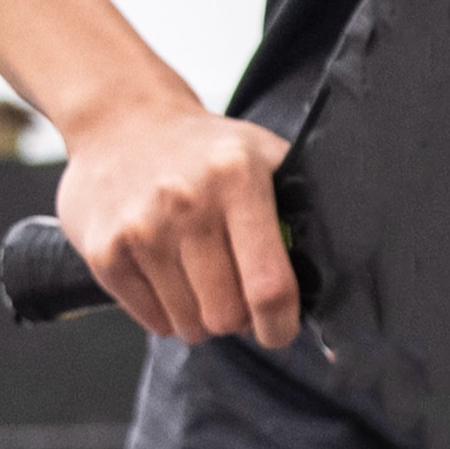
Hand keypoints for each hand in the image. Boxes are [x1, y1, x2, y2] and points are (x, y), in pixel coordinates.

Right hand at [58, 95, 300, 346]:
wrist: (121, 119)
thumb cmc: (204, 149)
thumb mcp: (262, 154)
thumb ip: (301, 202)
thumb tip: (344, 263)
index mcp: (237, 179)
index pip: (269, 285)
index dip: (280, 324)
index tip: (279, 329)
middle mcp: (186, 203)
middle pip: (227, 315)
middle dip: (238, 319)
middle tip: (235, 293)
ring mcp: (140, 229)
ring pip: (189, 325)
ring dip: (201, 317)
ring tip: (199, 279)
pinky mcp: (105, 252)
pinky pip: (152, 321)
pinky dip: (168, 314)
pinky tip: (169, 277)